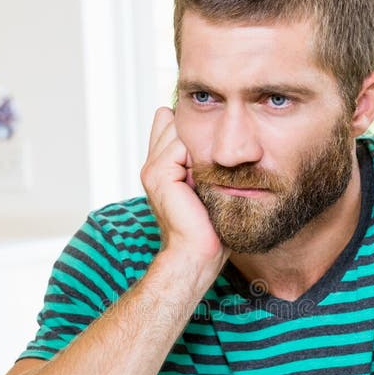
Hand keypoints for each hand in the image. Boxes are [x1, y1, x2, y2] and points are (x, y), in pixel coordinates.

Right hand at [141, 107, 227, 270]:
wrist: (197, 252)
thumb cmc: (209, 227)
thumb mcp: (208, 187)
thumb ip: (205, 163)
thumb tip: (221, 139)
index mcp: (161, 167)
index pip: (169, 122)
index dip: (191, 128)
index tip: (214, 149)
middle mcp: (152, 165)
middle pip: (174, 121)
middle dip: (198, 134)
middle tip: (210, 170)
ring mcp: (152, 169)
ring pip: (179, 130)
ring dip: (200, 148)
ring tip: (207, 180)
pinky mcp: (159, 174)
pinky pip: (181, 145)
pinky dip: (198, 158)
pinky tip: (204, 182)